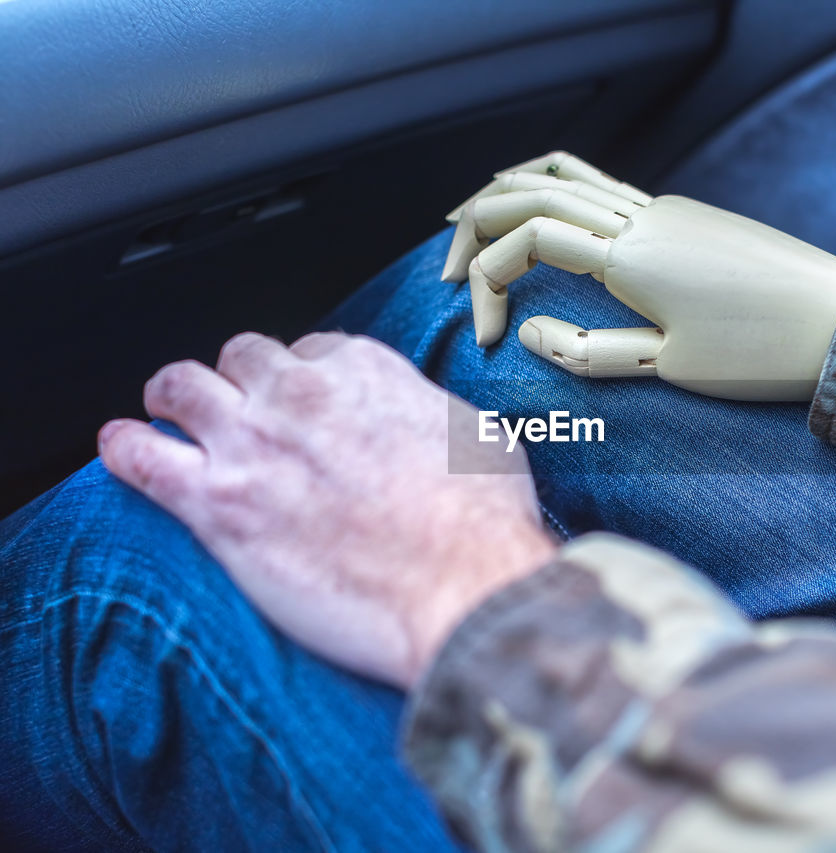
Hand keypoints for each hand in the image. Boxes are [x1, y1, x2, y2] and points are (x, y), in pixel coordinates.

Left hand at [99, 332, 556, 689]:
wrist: (464, 585)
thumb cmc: (485, 521)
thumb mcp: (479, 435)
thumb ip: (430, 413)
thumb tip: (426, 423)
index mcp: (365, 368)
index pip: (311, 351)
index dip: (305, 383)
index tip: (309, 412)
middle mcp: (301, 390)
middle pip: (241, 358)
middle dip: (241, 382)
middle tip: (245, 415)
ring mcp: (253, 441)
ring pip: (180, 386)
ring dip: (175, 400)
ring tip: (172, 418)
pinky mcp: (218, 504)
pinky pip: (141, 456)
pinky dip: (124, 447)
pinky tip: (121, 448)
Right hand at [444, 151, 835, 401]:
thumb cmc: (759, 353)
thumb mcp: (667, 367)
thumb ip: (587, 352)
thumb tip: (528, 333)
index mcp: (629, 254)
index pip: (526, 241)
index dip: (486, 284)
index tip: (485, 341)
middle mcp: (640, 216)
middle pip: (530, 191)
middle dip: (475, 226)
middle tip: (445, 271)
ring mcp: (664, 207)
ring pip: (566, 174)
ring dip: (510, 192)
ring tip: (472, 220)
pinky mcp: (684, 214)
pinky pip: (604, 185)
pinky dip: (556, 192)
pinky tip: (548, 218)